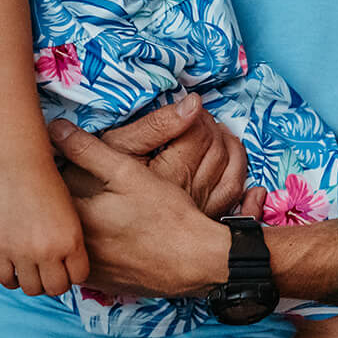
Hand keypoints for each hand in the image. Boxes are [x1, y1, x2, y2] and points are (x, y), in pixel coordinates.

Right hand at [0, 161, 91, 298]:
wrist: (22, 167)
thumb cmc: (50, 184)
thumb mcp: (72, 213)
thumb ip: (71, 241)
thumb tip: (69, 265)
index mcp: (73, 241)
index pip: (79, 277)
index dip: (74, 274)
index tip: (68, 267)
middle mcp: (50, 251)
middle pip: (56, 288)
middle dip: (55, 283)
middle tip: (51, 271)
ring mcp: (25, 252)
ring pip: (32, 289)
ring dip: (34, 283)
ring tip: (34, 271)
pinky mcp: (2, 248)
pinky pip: (6, 279)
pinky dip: (12, 279)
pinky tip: (16, 270)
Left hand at [49, 121, 230, 298]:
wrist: (197, 261)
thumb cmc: (166, 215)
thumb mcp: (127, 173)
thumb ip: (87, 150)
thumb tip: (54, 129)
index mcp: (76, 218)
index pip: (43, 194)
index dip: (45, 179)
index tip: (51, 170)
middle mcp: (74, 249)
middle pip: (51, 222)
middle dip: (54, 205)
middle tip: (72, 190)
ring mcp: (87, 272)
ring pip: (64, 245)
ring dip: (67, 230)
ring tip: (87, 214)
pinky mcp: (101, 284)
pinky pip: (80, 264)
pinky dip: (84, 251)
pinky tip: (103, 239)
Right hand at [98, 94, 247, 215]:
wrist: (86, 234)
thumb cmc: (91, 189)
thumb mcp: (116, 149)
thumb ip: (156, 126)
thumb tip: (193, 103)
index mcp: (174, 174)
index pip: (202, 134)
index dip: (199, 115)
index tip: (189, 108)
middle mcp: (192, 196)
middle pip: (220, 153)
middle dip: (214, 129)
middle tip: (202, 119)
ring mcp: (197, 215)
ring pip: (233, 178)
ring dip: (232, 153)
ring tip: (221, 139)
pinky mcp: (196, 228)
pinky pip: (234, 208)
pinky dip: (249, 197)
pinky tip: (252, 190)